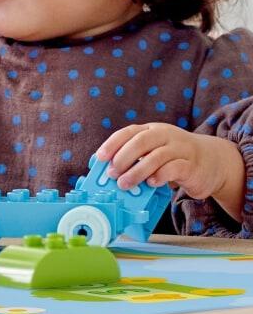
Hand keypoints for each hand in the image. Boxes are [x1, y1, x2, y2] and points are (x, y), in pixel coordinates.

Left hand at [96, 122, 240, 201]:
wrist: (213, 161)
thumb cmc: (175, 158)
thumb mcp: (154, 152)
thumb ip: (137, 158)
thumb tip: (109, 171)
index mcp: (151, 129)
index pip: (128, 132)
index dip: (112, 144)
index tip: (100, 157)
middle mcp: (165, 135)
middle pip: (140, 142)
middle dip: (122, 158)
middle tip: (112, 174)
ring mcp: (180, 148)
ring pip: (155, 157)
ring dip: (136, 172)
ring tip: (125, 184)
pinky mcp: (191, 165)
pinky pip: (173, 168)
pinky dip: (159, 176)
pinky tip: (151, 183)